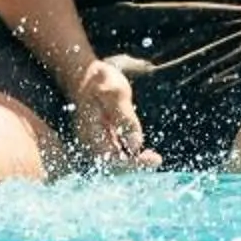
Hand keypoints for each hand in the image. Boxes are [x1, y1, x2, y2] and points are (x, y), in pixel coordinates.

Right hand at [65, 54, 162, 169]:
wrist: (84, 74)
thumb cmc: (100, 81)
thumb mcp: (116, 94)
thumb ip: (125, 118)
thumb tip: (136, 144)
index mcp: (91, 134)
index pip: (113, 160)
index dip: (134, 164)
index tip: (154, 160)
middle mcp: (89, 142)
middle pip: (112, 165)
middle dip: (135, 165)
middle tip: (156, 160)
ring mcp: (93, 140)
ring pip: (113, 160)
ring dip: (133, 161)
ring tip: (152, 158)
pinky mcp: (99, 137)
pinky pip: (113, 152)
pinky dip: (128, 154)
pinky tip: (141, 151)